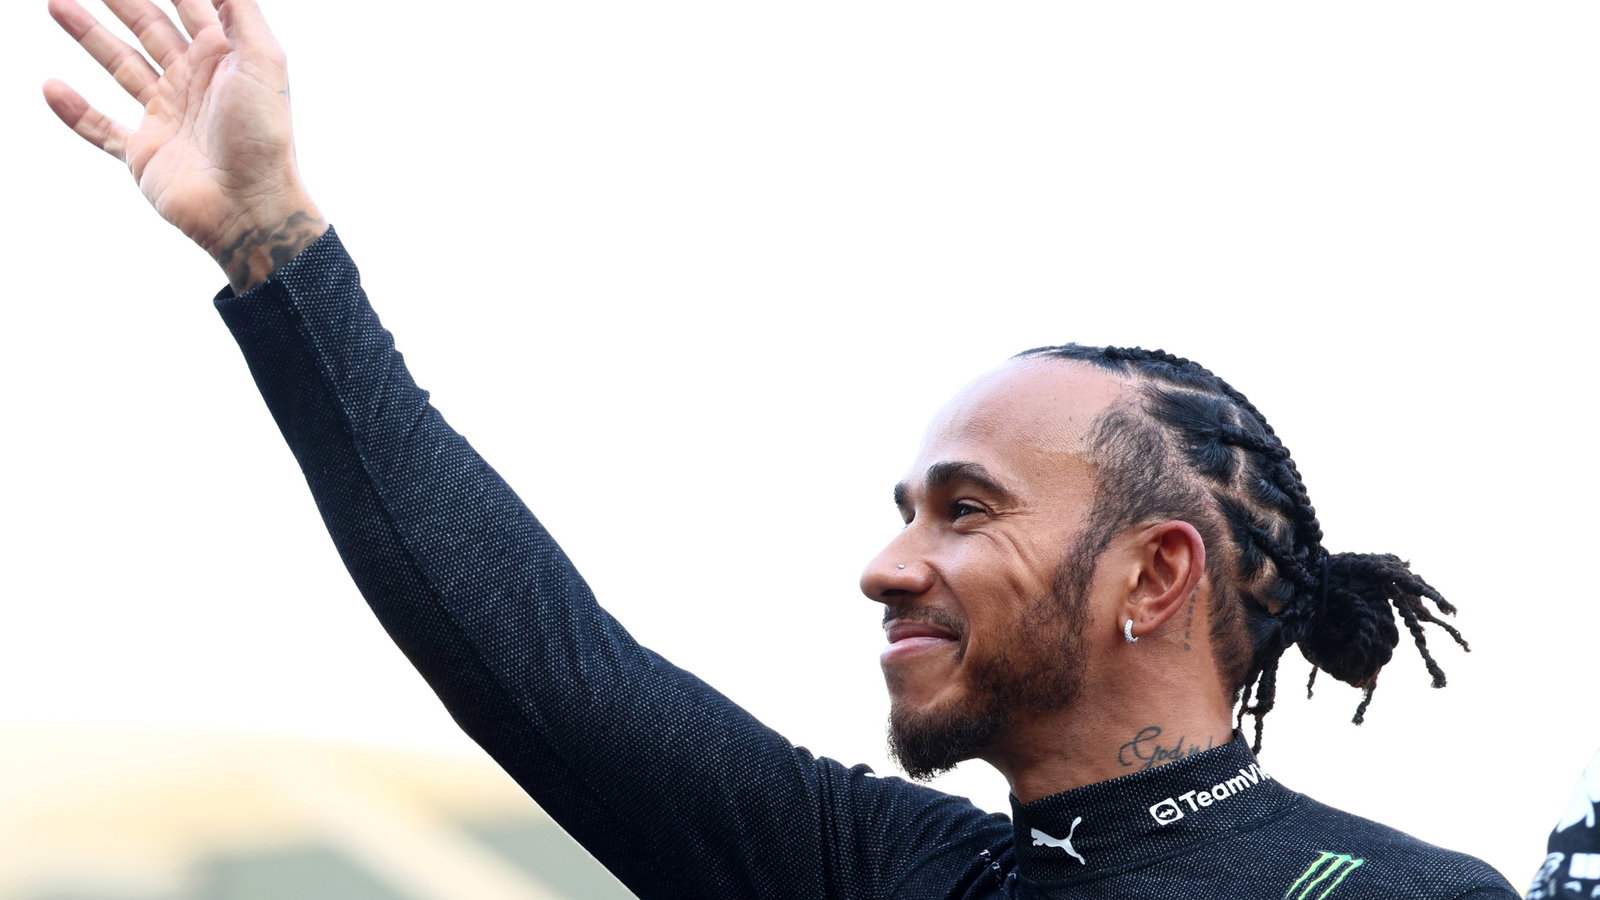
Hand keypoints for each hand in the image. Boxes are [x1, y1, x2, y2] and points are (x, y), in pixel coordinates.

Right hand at [44, 0, 325, 291]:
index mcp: (221, 60)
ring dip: (89, 35)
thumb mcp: (263, 61)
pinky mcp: (144, 152)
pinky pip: (100, 128)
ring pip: (120, 65)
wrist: (249, 206)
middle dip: (122, 0)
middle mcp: (192, 84)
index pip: (189, 7)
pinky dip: (75, 111)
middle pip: (148, 28)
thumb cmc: (263, 136)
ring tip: (57, 4)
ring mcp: (166, 117)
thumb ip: (241, 13)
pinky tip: (52, 88)